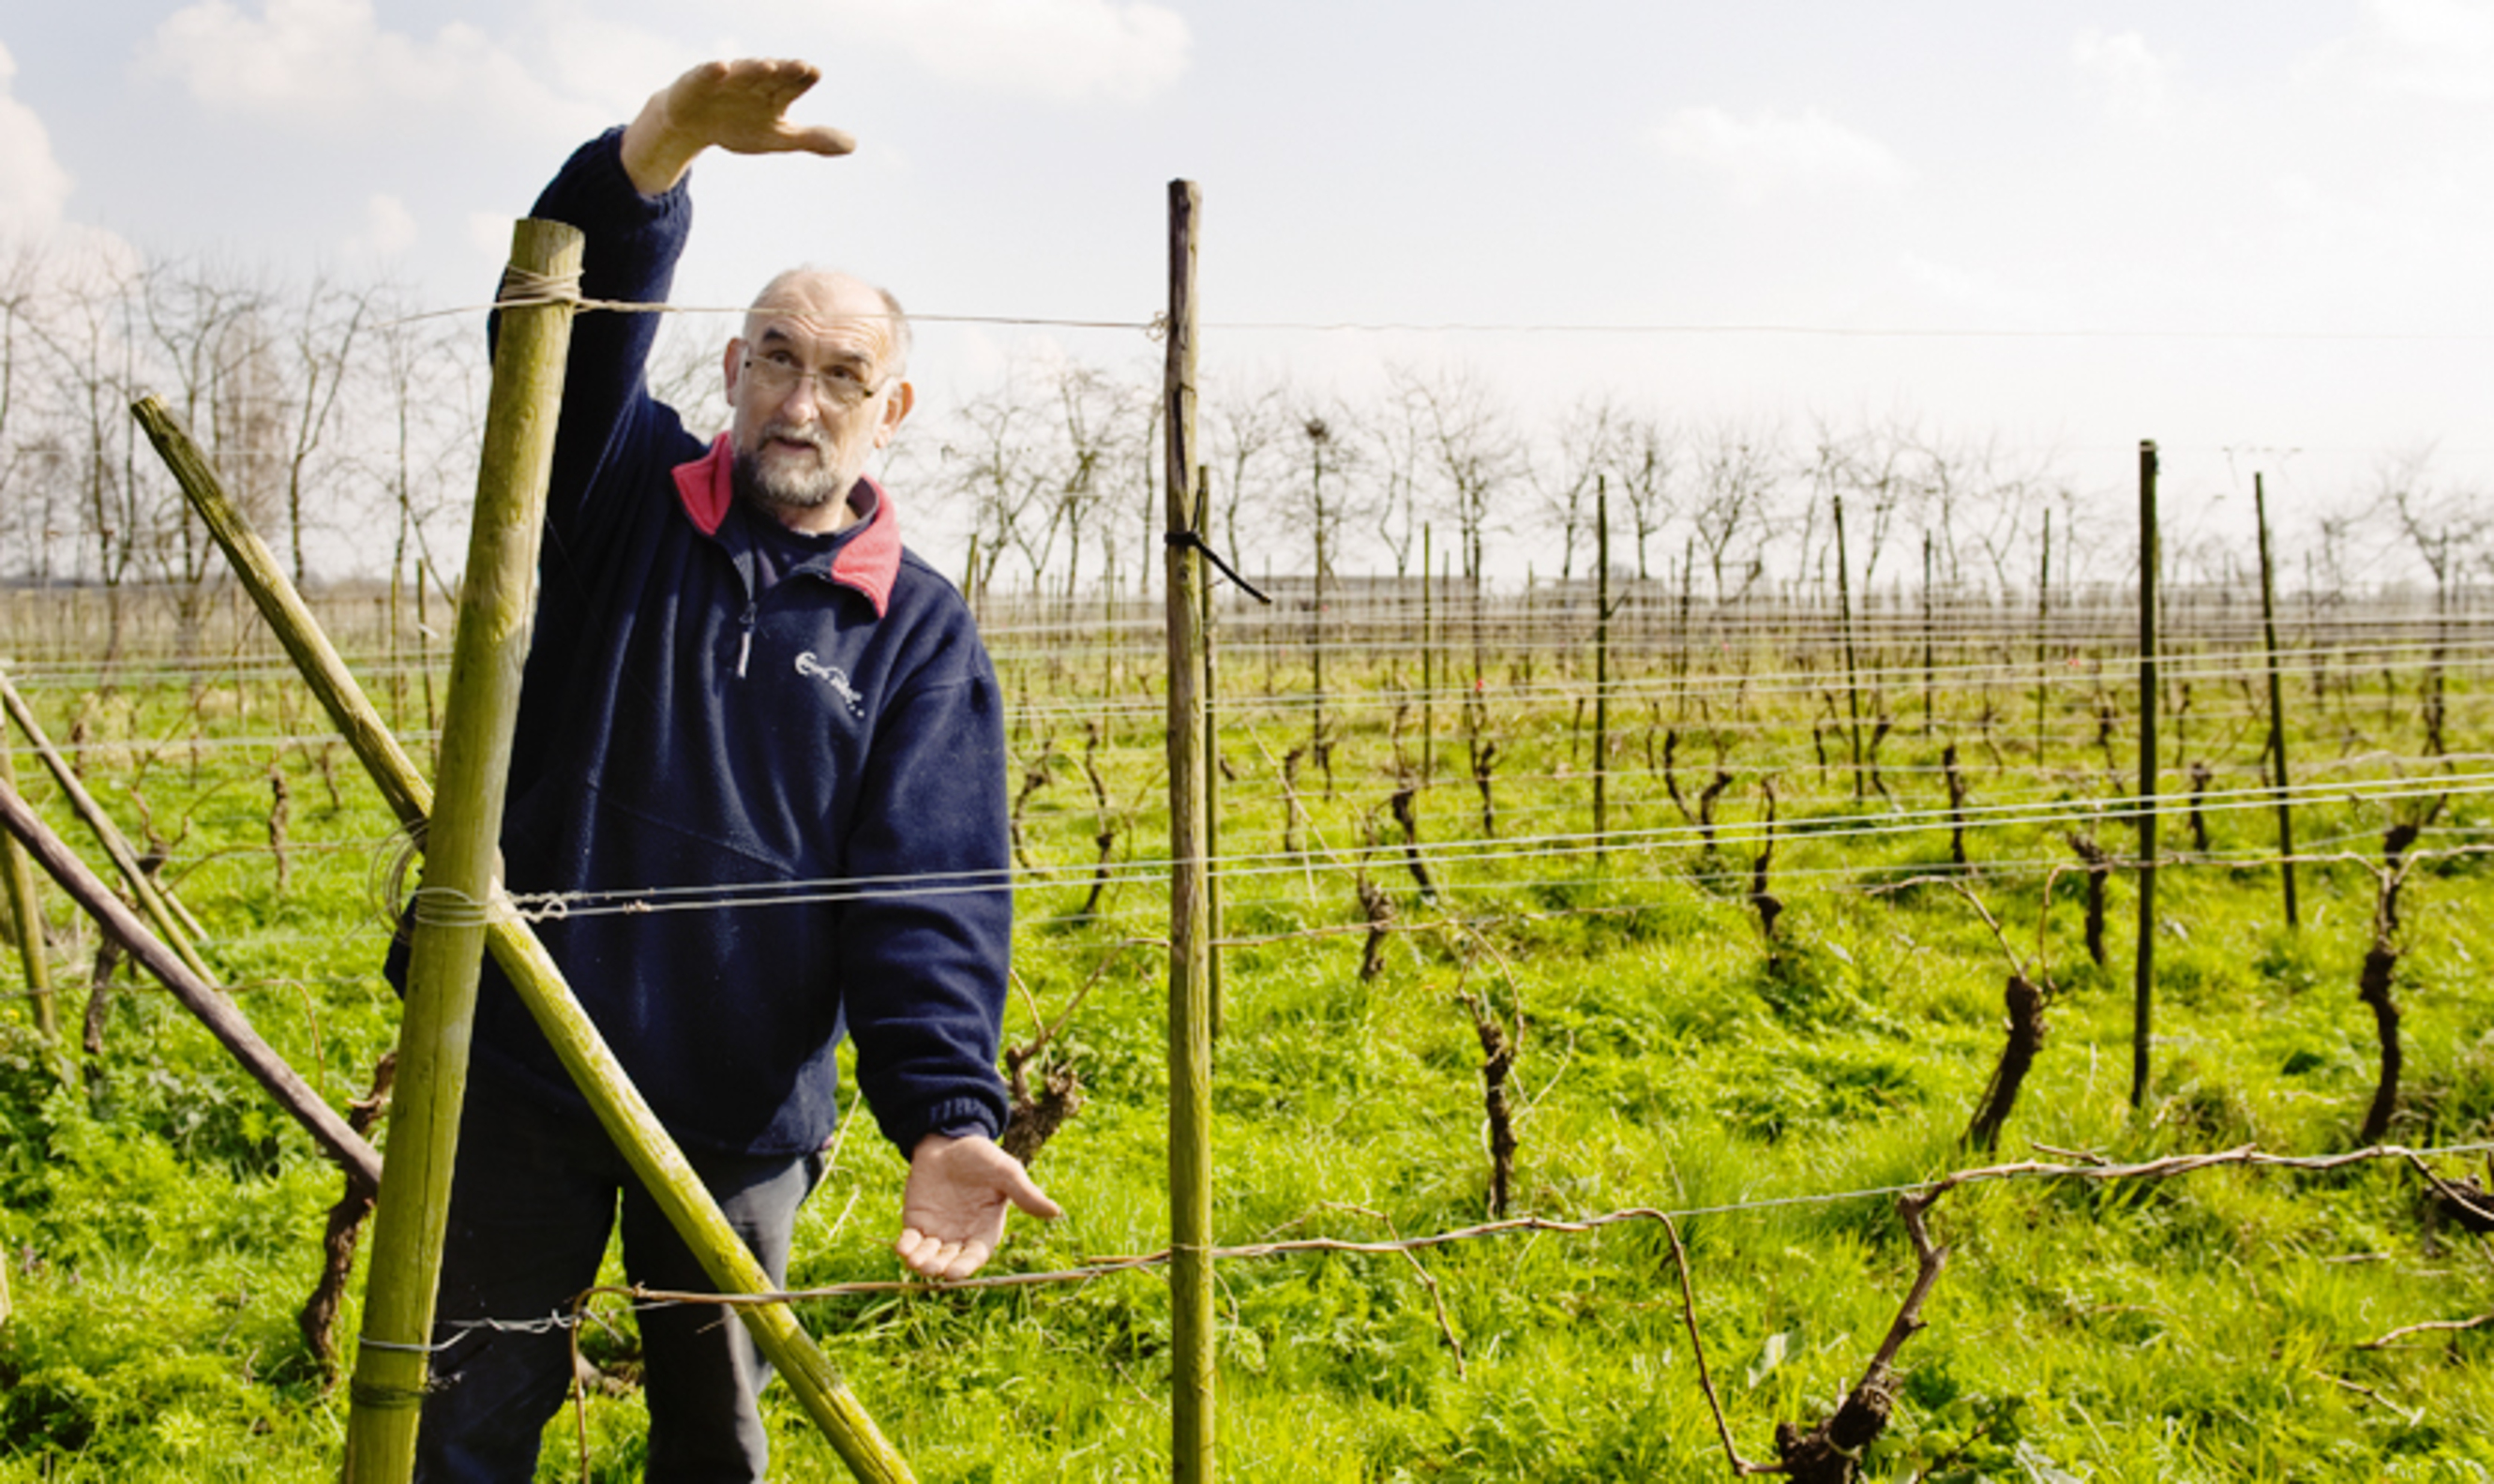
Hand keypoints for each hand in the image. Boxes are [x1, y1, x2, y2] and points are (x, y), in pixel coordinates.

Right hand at [620, 58, 857, 195]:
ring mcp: (726, 81)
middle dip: (785, 70)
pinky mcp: (698, 83)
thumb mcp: (778, 137)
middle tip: (802, 67)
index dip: (803, 78)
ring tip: (768, 65)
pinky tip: (721, 68)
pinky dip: (713, 71)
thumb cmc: (739, 126)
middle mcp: (753, 81)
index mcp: (775, 94)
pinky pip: (706, 75)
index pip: (793, 83)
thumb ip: (814, 139)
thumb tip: (854, 145)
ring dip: (754, 68)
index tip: (814, 73)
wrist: (693, 127)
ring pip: (743, 72)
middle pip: (772, 75)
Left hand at [894, 1133, 1062, 1279]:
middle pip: (950, 1261)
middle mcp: (961, 1237)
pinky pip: (909, 1242)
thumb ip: (1025, 1194)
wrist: (948, 1139)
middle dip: (940, 1267)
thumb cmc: (982, 1156)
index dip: (965, 1266)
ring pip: (928, 1256)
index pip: (975, 1256)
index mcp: (985, 1230)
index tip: (953, 1273)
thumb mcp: (1006, 1172)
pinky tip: (901, 1247)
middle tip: (931, 1267)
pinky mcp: (916, 1223)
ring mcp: (937, 1232)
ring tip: (914, 1261)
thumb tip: (1056, 1212)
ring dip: (921, 1262)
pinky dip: (905, 1248)